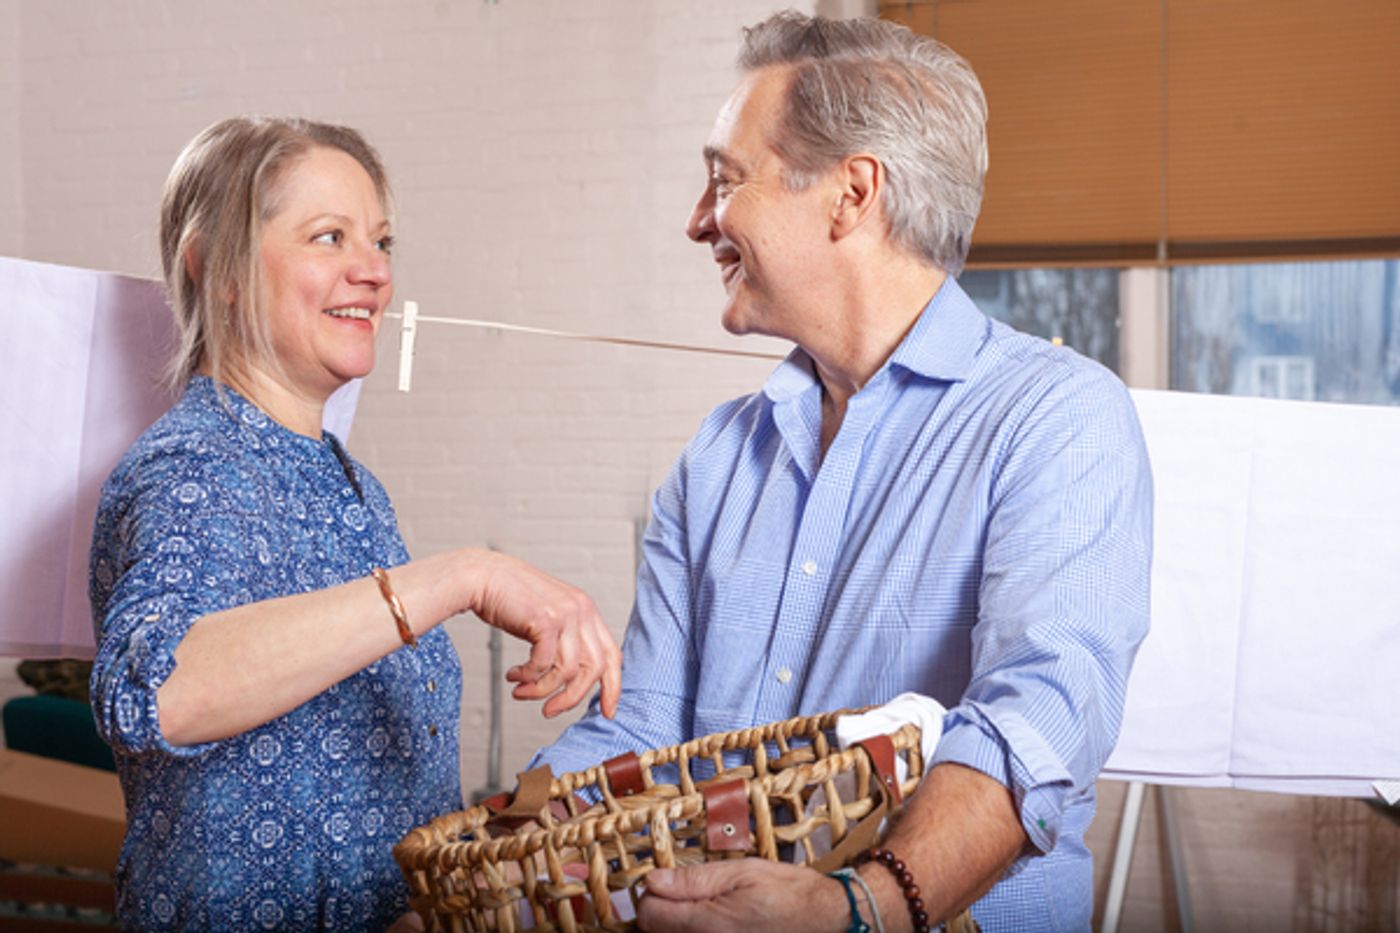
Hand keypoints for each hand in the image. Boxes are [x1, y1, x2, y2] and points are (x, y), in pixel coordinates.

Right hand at [465, 549, 621, 717]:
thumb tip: (572, 680)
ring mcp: (566, 614)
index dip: (613, 686)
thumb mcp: (549, 618)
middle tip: (550, 711)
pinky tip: (514, 675)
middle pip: (595, 668)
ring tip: (522, 692)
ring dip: (542, 690)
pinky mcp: (545, 620)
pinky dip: (528, 677)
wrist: (483, 576)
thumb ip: (565, 641)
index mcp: (587, 611)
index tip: (607, 711)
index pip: (612, 654)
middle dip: (573, 697)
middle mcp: (582, 611)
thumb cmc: (511, 600)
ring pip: (568, 671)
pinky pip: (543, 664)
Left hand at [637, 859, 845, 932]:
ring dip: (675, 925)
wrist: (825, 919)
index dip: (652, 893)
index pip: (648, 914)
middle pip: (654, 932)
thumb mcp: (741, 872)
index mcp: (708, 923)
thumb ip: (694, 880)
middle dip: (662, 911)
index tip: (666, 882)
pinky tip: (712, 923)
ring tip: (701, 910)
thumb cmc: (788, 893)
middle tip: (684, 895)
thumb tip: (653, 880)